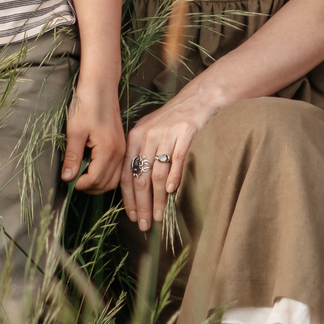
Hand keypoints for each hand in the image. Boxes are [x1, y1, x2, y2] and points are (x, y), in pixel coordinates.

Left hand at [61, 75, 125, 191]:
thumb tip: (67, 178)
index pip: (96, 180)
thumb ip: (73, 157)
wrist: (101, 84)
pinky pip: (116, 169)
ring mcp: (123, 149)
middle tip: (72, 179)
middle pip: (107, 184)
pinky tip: (91, 167)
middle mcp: (120, 152)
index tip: (66, 179)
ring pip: (113, 179)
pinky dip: (104, 174)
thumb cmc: (86, 103)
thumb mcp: (74, 131)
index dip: (79, 184)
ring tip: (81, 174)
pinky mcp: (121, 145)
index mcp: (109, 150)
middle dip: (89, 187)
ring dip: (97, 182)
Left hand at [120, 91, 217, 232]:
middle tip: (143, 224)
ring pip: (158, 173)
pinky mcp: (186, 132)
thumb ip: (141, 154)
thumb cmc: (173, 119)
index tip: (131, 216)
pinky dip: (174, 176)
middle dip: (141, 205)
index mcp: (134, 138)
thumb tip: (136, 186)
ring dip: (157, 198)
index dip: (128, 197)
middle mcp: (147, 136)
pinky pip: (177, 159)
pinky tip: (172, 192)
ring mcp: (167, 134)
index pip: (126, 173)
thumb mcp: (150, 132)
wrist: (198, 99)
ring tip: (158, 215)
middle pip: (141, 177)